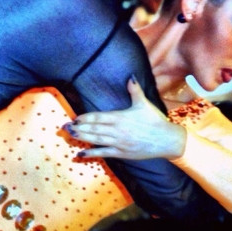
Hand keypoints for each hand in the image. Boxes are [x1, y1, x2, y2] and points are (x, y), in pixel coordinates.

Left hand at [64, 77, 185, 159]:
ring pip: (96, 140)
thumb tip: (130, 76)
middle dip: (79, 128)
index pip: (99, 117)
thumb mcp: (144, 103)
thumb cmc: (155, 120)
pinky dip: (91, 153)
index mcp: (121, 117)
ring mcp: (119, 143)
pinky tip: (80, 153)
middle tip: (64, 127)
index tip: (75, 118)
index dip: (86, 118)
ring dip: (82, 138)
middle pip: (94, 129)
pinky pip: (104, 154)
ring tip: (69, 136)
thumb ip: (134, 90)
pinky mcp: (122, 153)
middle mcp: (118, 130)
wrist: (167, 140)